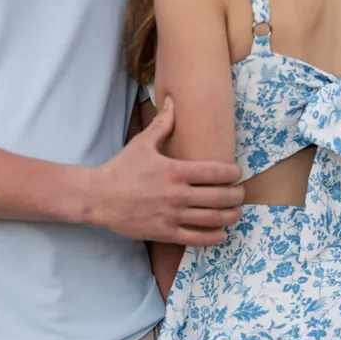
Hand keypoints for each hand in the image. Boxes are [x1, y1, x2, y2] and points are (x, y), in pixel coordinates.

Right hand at [92, 98, 242, 244]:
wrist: (99, 197)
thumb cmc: (121, 168)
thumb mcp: (143, 143)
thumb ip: (162, 124)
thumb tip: (172, 101)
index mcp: (175, 170)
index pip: (215, 172)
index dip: (232, 173)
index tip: (238, 173)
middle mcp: (177, 194)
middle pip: (219, 197)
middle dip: (236, 196)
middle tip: (241, 194)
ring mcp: (172, 216)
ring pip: (211, 219)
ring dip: (230, 216)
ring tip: (236, 212)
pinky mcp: (165, 233)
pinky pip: (195, 238)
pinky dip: (213, 237)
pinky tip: (221, 233)